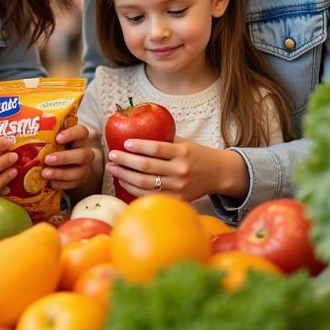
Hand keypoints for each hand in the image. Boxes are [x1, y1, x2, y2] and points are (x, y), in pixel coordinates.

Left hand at [40, 123, 95, 191]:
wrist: (73, 159)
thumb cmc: (60, 144)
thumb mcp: (57, 135)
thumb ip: (48, 131)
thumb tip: (22, 128)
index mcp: (80, 137)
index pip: (81, 132)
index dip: (71, 134)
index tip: (57, 138)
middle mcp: (85, 151)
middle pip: (81, 155)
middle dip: (63, 158)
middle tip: (47, 159)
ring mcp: (85, 167)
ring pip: (78, 172)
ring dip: (60, 173)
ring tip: (44, 173)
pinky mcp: (81, 179)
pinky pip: (73, 184)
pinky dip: (61, 184)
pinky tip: (51, 183)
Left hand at [105, 136, 247, 202]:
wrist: (218, 173)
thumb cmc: (196, 154)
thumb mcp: (183, 142)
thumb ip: (163, 139)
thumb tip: (135, 129)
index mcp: (182, 152)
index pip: (156, 148)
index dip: (138, 146)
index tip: (124, 143)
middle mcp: (180, 170)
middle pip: (146, 167)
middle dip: (125, 161)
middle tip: (111, 156)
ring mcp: (178, 187)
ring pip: (145, 184)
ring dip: (124, 176)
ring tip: (112, 168)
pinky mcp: (177, 200)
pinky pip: (150, 196)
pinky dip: (133, 190)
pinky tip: (123, 182)